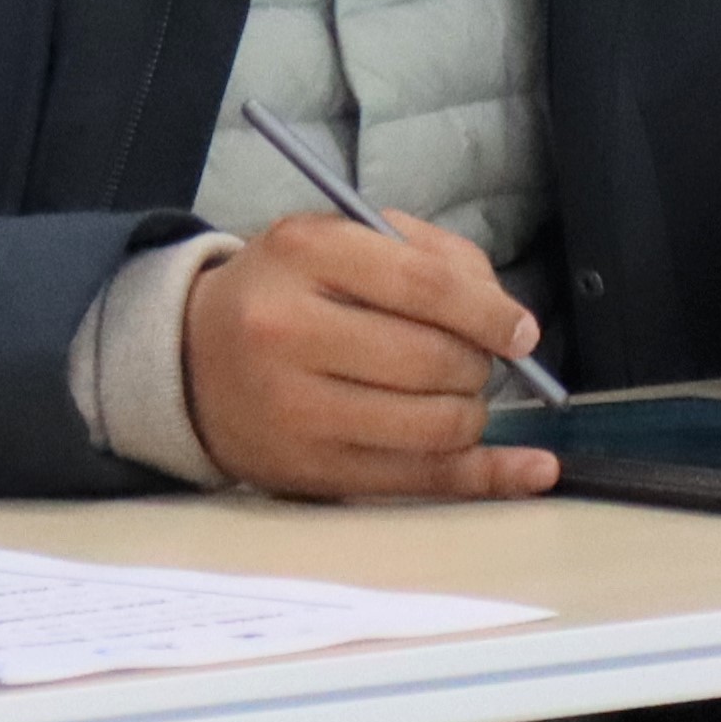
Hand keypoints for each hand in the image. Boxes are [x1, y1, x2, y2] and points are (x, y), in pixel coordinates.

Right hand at [183, 215, 562, 504]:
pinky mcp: (308, 471)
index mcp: (302, 254)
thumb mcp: (338, 240)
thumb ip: (429, 256)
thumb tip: (507, 320)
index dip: (489, 313)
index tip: (520, 331)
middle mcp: (288, 331)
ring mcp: (295, 409)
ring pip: (432, 425)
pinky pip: (419, 481)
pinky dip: (486, 477)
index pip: (425, 286)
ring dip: (472, 413)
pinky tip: (530, 471)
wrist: (190, 360)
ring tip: (454, 395)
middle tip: (472, 361)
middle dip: (476, 364)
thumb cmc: (284, 294)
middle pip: (431, 360)